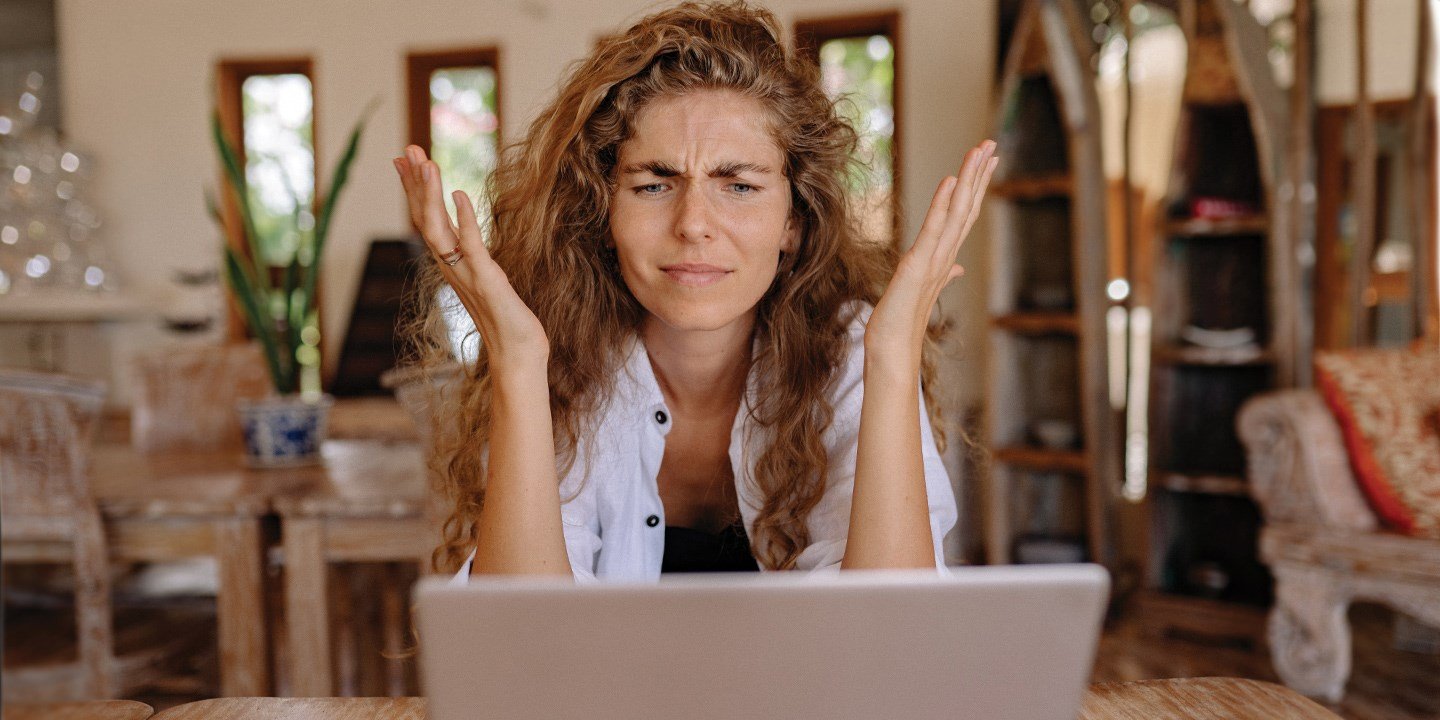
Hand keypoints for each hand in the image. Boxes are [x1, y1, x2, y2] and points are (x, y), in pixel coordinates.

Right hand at [394, 145, 548, 370]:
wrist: (517, 356)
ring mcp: (466, 274)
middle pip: (424, 218)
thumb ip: (474, 257)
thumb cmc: (507, 322)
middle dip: (415, 182)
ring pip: (438, 228)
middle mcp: (452, 267)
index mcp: (452, 265)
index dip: (415, 189)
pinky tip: (459, 194)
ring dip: (429, 194)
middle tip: (406, 149)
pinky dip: (465, 219)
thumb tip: (466, 234)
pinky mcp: (487, 280)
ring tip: (425, 162)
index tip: (404, 161)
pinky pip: (471, 245)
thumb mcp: (487, 280)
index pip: (427, 220)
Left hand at [865, 140, 996, 371]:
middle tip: (991, 143)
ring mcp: (935, 260)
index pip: (964, 215)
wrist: (892, 348)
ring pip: (958, 212)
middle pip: (967, 207)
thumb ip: (942, 274)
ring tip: (979, 151)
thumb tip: (957, 268)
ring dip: (969, 179)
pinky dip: (942, 203)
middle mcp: (945, 255)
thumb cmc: (902, 321)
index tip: (986, 161)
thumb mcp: (921, 289)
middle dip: (979, 174)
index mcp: (945, 257)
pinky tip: (951, 181)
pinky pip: (934, 229)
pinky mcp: (919, 265)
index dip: (976, 187)